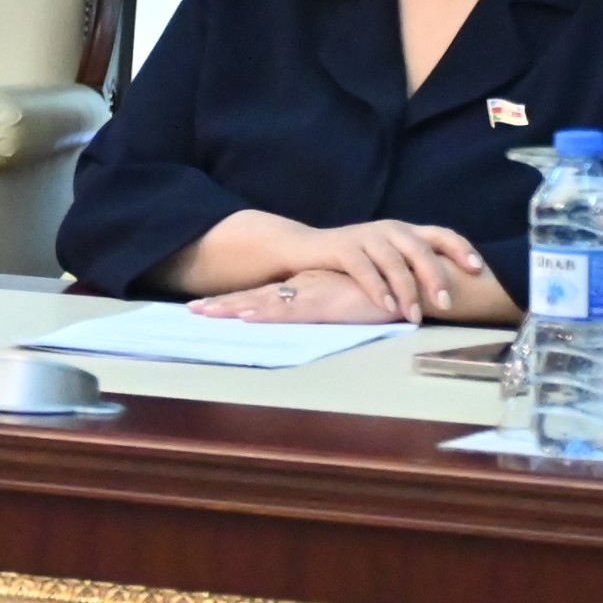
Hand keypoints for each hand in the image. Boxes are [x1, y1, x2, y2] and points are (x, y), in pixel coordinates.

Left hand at [194, 268, 405, 324]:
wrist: (411, 285)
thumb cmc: (379, 294)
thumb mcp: (344, 300)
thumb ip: (321, 305)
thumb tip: (301, 314)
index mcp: (304, 290)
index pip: (260, 296)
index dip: (231, 302)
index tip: (202, 308)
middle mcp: (302, 289)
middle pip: (253, 297)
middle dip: (221, 305)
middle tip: (191, 311)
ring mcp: (311, 294)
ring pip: (264, 302)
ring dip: (234, 308)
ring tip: (206, 314)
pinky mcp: (325, 303)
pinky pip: (290, 310)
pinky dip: (267, 314)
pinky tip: (247, 317)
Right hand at [233, 216, 495, 321]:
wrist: (304, 248)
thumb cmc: (353, 259)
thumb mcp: (388, 257)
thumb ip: (412, 265)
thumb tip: (450, 292)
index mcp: (405, 230)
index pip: (441, 233)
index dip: (461, 249)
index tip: (477, 270)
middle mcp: (389, 229)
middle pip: (420, 249)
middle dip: (435, 277)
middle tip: (445, 304)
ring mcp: (365, 236)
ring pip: (394, 262)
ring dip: (407, 291)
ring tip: (413, 315)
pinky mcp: (342, 248)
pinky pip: (364, 269)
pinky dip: (378, 289)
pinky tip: (387, 307)